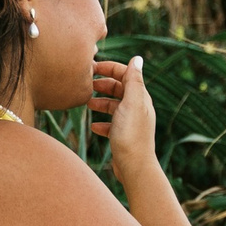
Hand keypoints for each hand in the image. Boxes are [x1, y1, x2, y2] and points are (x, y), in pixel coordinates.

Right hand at [89, 55, 156, 172]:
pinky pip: (111, 125)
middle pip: (118, 89)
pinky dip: (102, 123)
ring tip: (87, 104)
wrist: (134, 167)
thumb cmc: (131, 134)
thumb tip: (138, 58)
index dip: (109, 68)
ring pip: (113, 106)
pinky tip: (94, 127)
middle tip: (85, 85)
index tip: (91, 68)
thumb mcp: (131, 103)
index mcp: (140, 97)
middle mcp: (137, 108)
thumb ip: (133, 81)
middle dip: (102, 85)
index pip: (126, 74)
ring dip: (100, 103)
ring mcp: (130, 123)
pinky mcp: (123, 136)